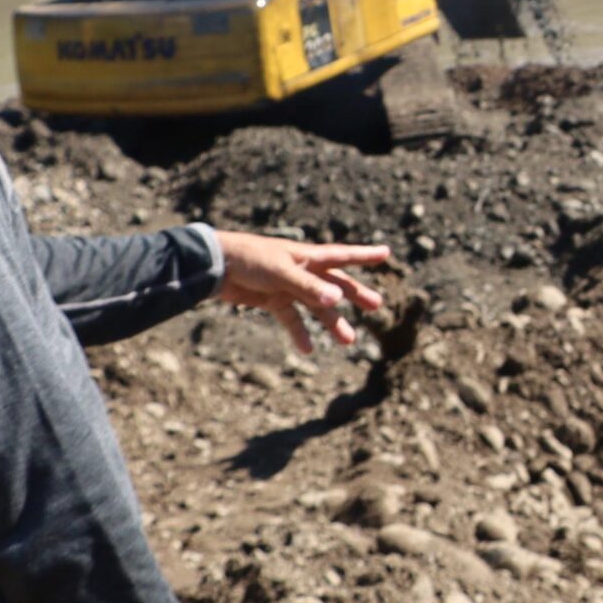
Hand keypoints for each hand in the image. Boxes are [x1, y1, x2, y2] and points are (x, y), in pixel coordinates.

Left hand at [213, 232, 388, 353]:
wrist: (215, 267)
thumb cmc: (250, 260)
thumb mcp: (282, 273)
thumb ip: (309, 287)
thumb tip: (337, 300)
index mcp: (308, 257)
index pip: (343, 256)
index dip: (365, 255)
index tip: (386, 252)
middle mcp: (302, 271)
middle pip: (335, 284)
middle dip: (356, 294)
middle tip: (377, 306)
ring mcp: (289, 287)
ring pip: (317, 306)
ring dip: (332, 321)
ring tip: (349, 340)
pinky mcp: (273, 300)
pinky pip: (292, 319)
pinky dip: (300, 334)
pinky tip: (308, 350)